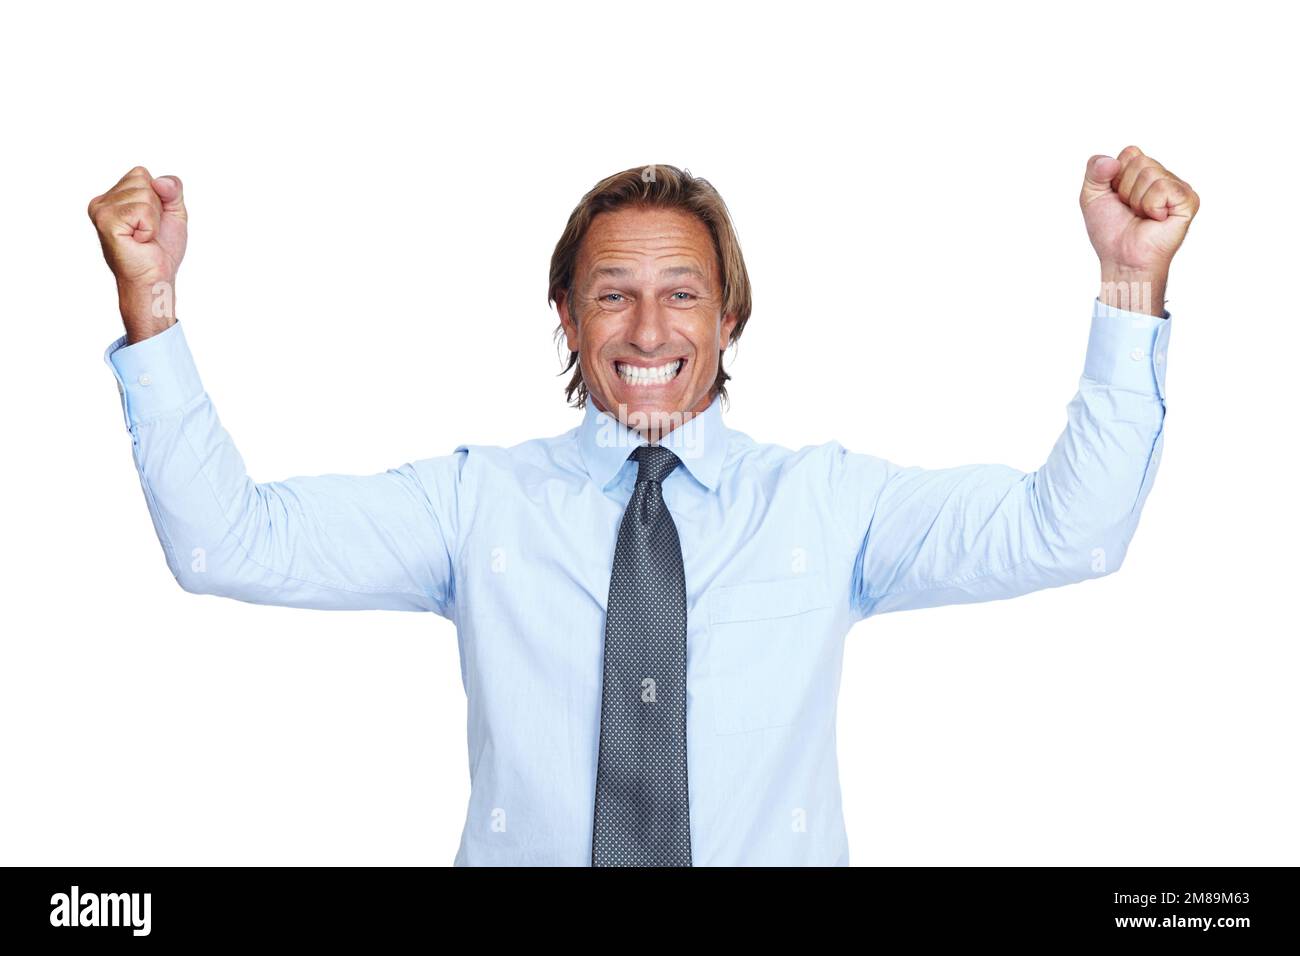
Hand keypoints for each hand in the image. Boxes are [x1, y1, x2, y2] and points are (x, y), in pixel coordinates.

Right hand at [87, 166, 187, 340]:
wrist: (155, 278)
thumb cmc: (161, 249)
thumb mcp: (174, 212)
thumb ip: (172, 189)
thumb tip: (159, 181)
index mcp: (113, 197)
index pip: (141, 174)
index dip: (158, 197)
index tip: (151, 221)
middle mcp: (102, 201)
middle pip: (144, 180)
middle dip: (157, 208)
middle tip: (147, 231)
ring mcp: (100, 210)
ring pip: (145, 194)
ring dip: (153, 220)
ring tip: (142, 237)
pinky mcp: (106, 221)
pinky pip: (142, 210)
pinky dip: (149, 227)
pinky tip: (139, 240)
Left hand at [1079, 146, 1199, 313]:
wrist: (1121, 258)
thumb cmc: (1110, 231)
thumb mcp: (1091, 196)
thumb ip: (1094, 170)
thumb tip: (1111, 161)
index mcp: (1143, 172)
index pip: (1130, 152)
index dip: (1115, 176)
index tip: (1116, 198)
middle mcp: (1163, 177)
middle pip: (1140, 161)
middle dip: (1125, 189)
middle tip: (1130, 211)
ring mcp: (1177, 188)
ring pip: (1150, 173)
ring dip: (1137, 200)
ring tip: (1142, 216)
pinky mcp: (1189, 200)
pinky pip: (1163, 188)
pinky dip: (1151, 206)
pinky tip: (1156, 219)